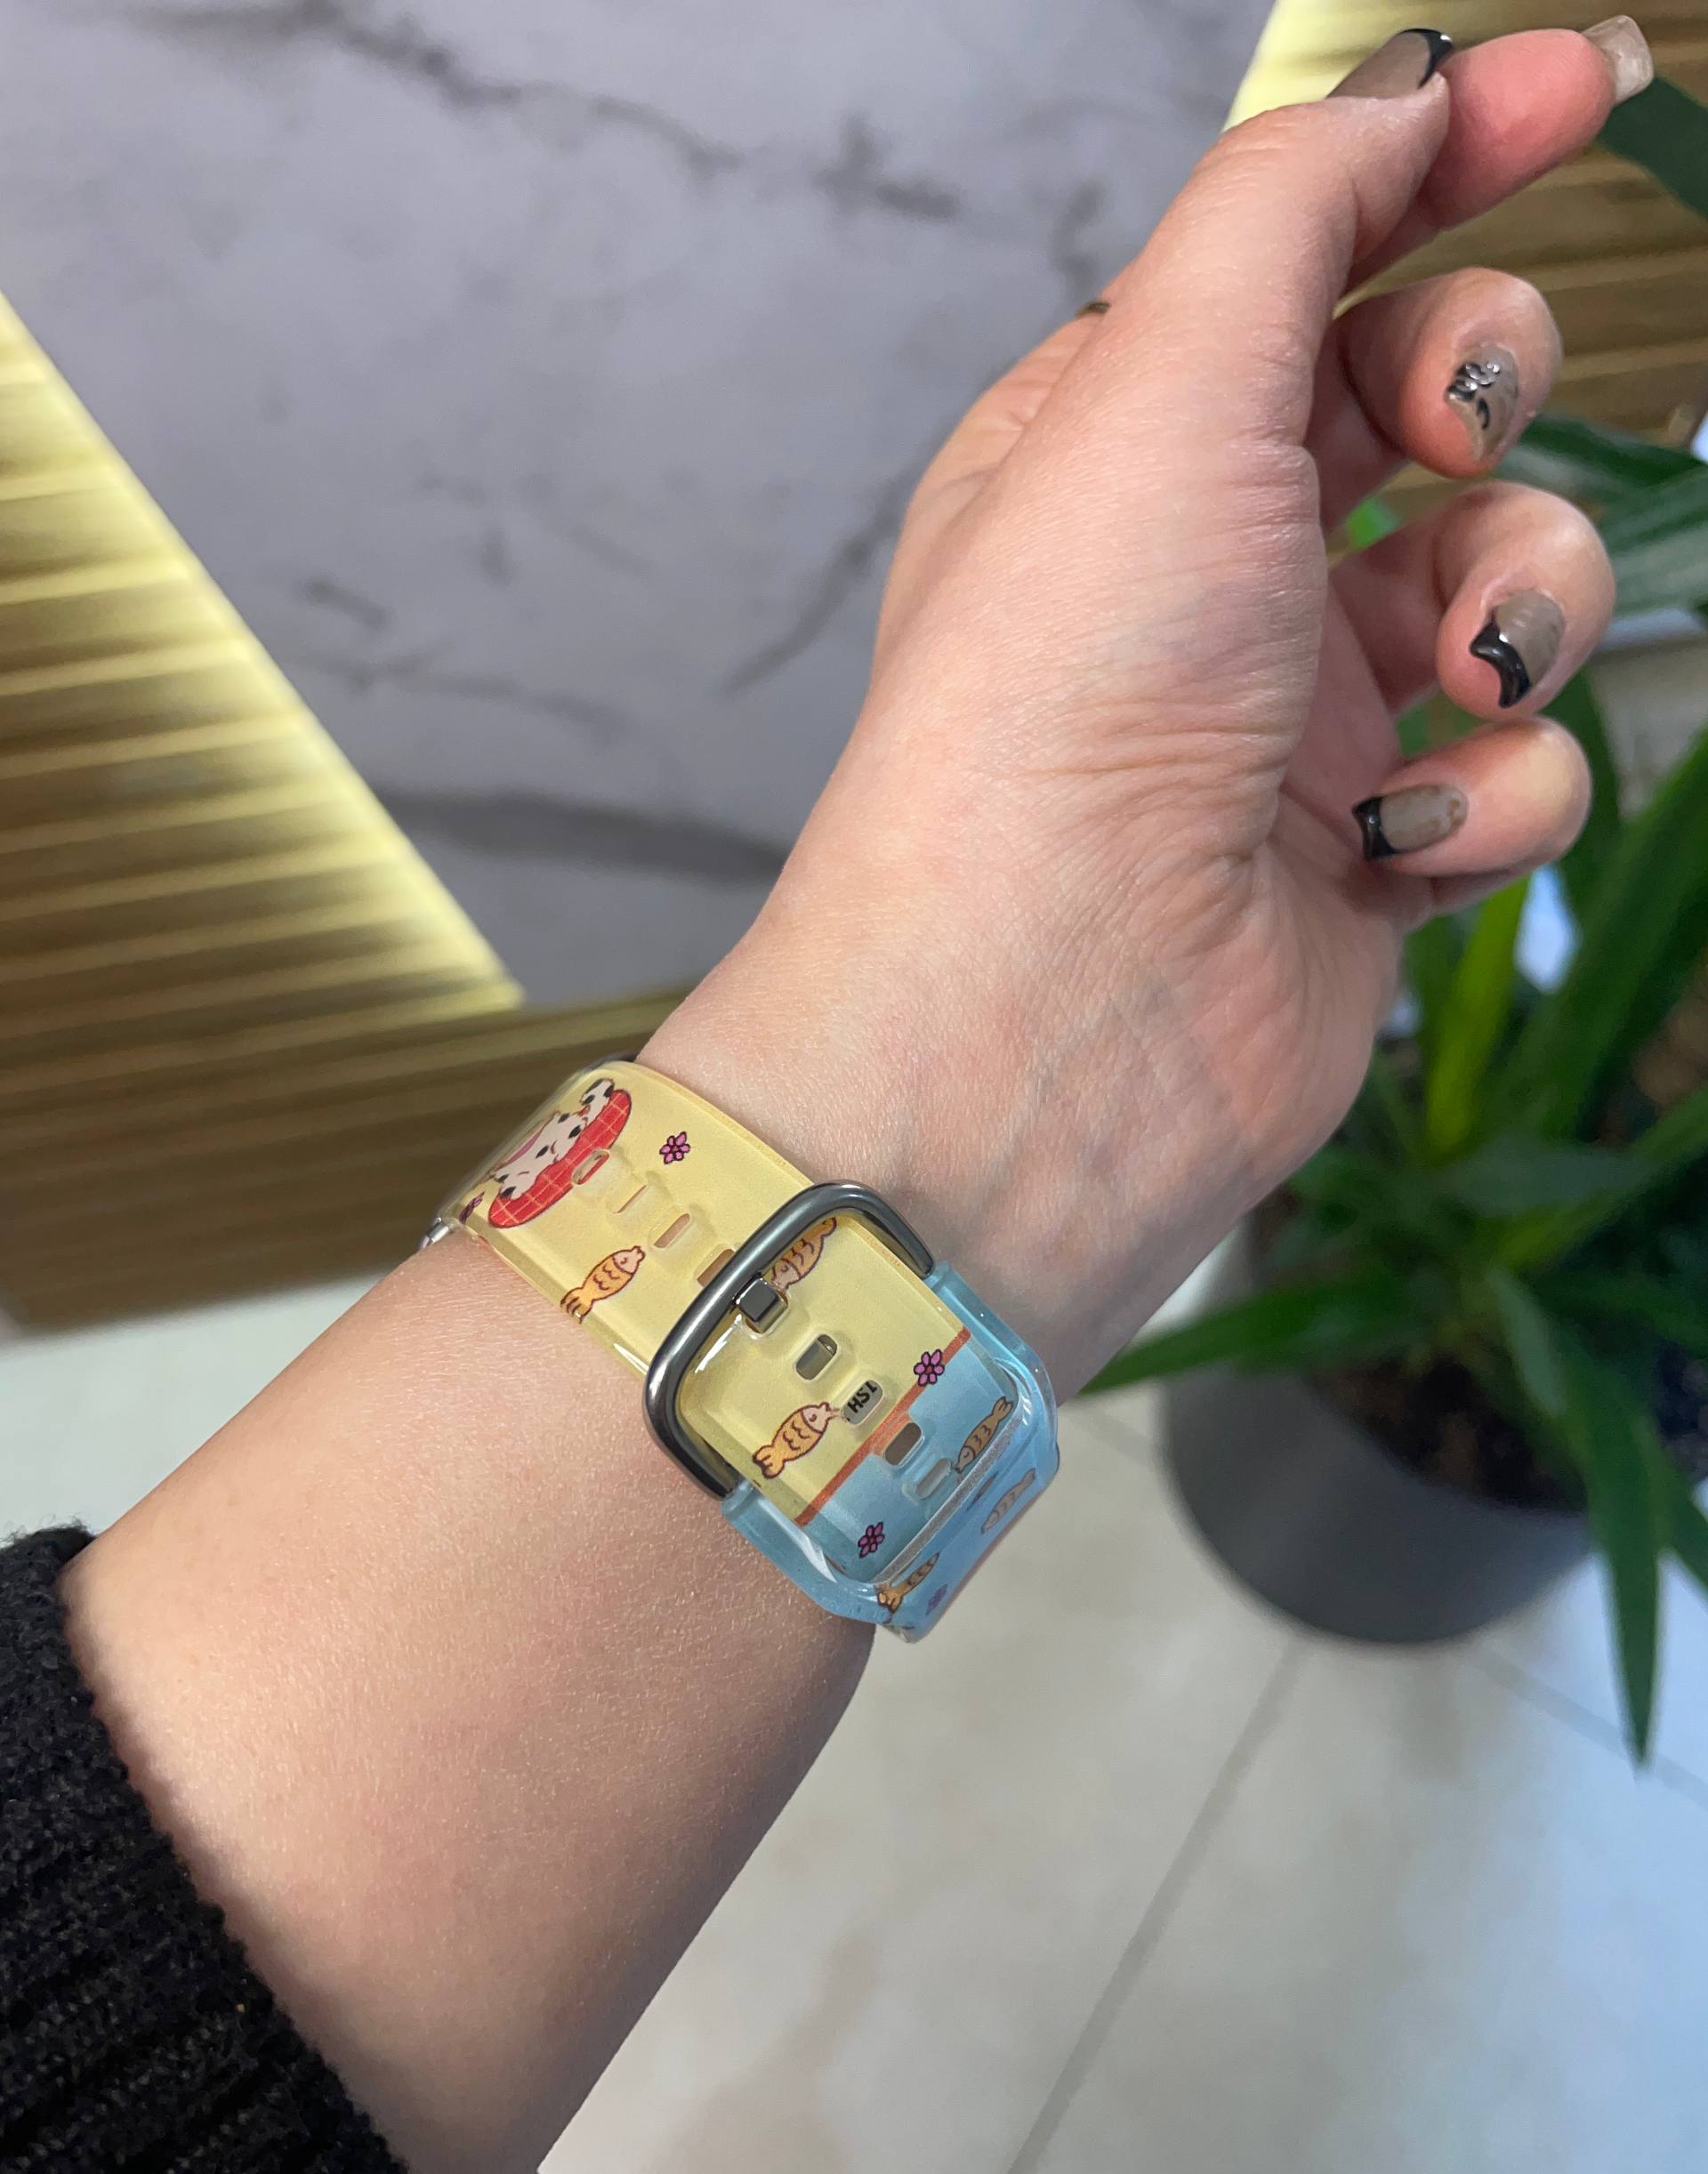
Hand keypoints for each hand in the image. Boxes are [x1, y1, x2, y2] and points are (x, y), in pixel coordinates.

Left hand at [649, 24, 1640, 1389]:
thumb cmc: (1060, 701)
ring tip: (1453, 671)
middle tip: (1458, 427)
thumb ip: (1288, 213)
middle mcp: (1206, 575)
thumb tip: (1405, 90)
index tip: (1576, 87)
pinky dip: (1493, 797)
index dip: (1440, 165)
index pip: (1302, 265)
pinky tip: (1402, 842)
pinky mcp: (1372, 858)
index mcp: (1116, 447)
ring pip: (1507, 591)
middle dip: (1481, 391)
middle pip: (1428, 410)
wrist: (1049, 1016)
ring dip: (1521, 606)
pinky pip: (1515, 774)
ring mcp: (1297, 721)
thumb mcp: (1156, 389)